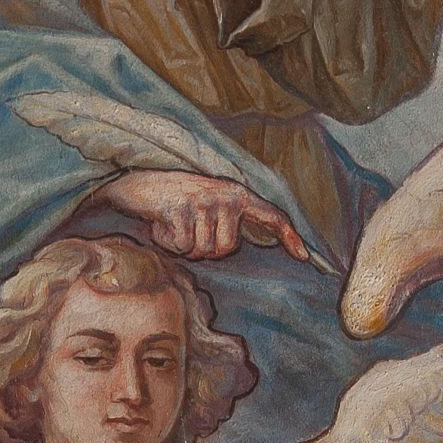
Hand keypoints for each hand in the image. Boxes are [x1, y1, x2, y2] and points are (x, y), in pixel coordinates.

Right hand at [97, 169, 313, 263]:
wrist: (137, 185)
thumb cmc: (173, 203)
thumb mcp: (206, 207)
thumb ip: (226, 224)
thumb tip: (232, 250)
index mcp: (235, 194)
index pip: (271, 215)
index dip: (289, 236)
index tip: (304, 257)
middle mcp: (224, 195)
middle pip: (226, 249)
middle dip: (204, 250)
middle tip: (186, 231)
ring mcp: (203, 200)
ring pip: (202, 250)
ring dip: (183, 246)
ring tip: (173, 224)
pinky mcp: (181, 207)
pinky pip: (182, 246)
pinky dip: (167, 242)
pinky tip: (161, 224)